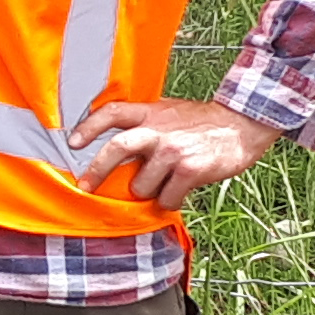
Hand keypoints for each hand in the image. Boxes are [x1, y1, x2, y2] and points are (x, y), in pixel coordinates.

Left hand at [64, 93, 283, 204]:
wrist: (242, 125)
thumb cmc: (203, 123)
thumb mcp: (170, 113)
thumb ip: (146, 125)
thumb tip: (119, 150)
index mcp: (151, 113)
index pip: (113, 113)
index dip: (89, 126)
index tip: (72, 142)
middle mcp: (159, 130)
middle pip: (116, 148)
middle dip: (96, 170)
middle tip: (86, 186)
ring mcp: (173, 150)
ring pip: (142, 185)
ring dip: (149, 192)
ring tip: (164, 185)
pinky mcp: (190, 169)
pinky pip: (166, 199)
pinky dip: (170, 202)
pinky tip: (181, 192)